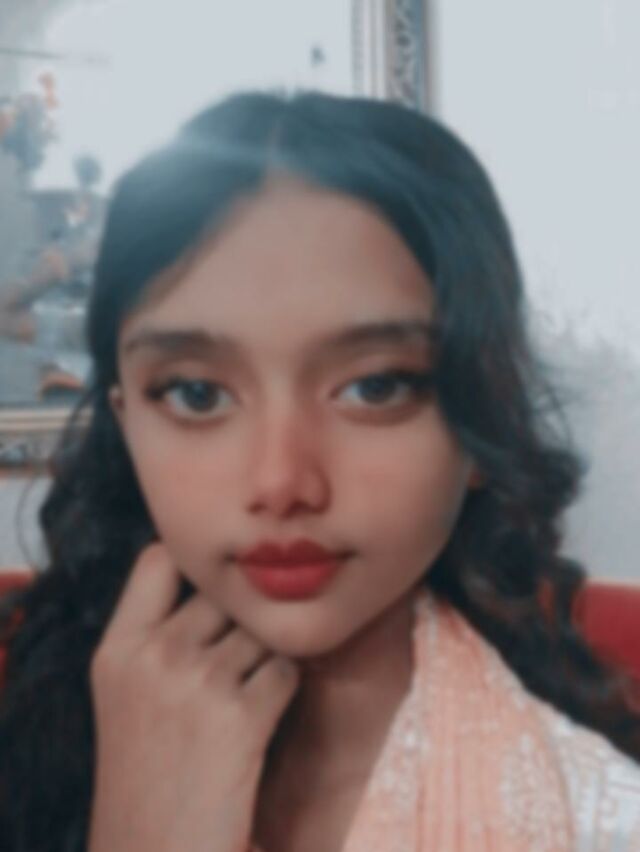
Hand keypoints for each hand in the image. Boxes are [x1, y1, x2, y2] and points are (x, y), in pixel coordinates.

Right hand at [87, 542, 298, 851]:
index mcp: (118, 650)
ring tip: (247, 691)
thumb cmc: (144, 774)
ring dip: (266, 654)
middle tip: (240, 654)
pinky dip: (284, 689)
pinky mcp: (242, 717)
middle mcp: (155, 655)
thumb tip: (215, 581)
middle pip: (223, 594)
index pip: (160, 559)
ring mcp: (199, 683)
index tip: (211, 593)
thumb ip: (155, 634)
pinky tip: (261, 720)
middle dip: (240, 618)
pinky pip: (286, 670)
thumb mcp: (123, 693)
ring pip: (262, 630)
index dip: (194, 568)